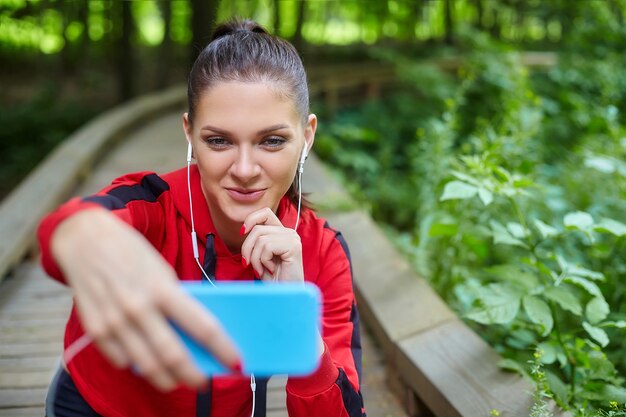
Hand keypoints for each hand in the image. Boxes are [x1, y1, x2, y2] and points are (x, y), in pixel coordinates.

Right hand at [51, 209, 240, 390]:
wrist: (85, 238)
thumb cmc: (132, 254)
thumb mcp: (162, 272)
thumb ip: (176, 301)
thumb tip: (195, 334)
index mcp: (163, 289)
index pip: (203, 326)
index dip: (222, 348)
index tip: (235, 362)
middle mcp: (139, 308)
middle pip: (174, 355)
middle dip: (193, 375)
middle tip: (203, 382)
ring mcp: (114, 321)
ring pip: (147, 365)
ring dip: (166, 379)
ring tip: (176, 381)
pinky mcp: (94, 329)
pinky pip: (120, 360)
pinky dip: (135, 365)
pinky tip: (144, 363)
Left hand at [240, 207, 303, 282]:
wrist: (286, 295)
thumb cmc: (273, 278)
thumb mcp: (260, 256)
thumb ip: (256, 240)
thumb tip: (243, 230)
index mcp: (281, 232)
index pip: (264, 212)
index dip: (251, 219)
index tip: (242, 233)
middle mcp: (289, 232)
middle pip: (257, 229)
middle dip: (247, 248)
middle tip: (249, 263)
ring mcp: (292, 238)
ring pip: (260, 238)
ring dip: (255, 258)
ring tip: (261, 269)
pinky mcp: (293, 246)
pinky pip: (267, 246)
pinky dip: (263, 260)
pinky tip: (271, 269)